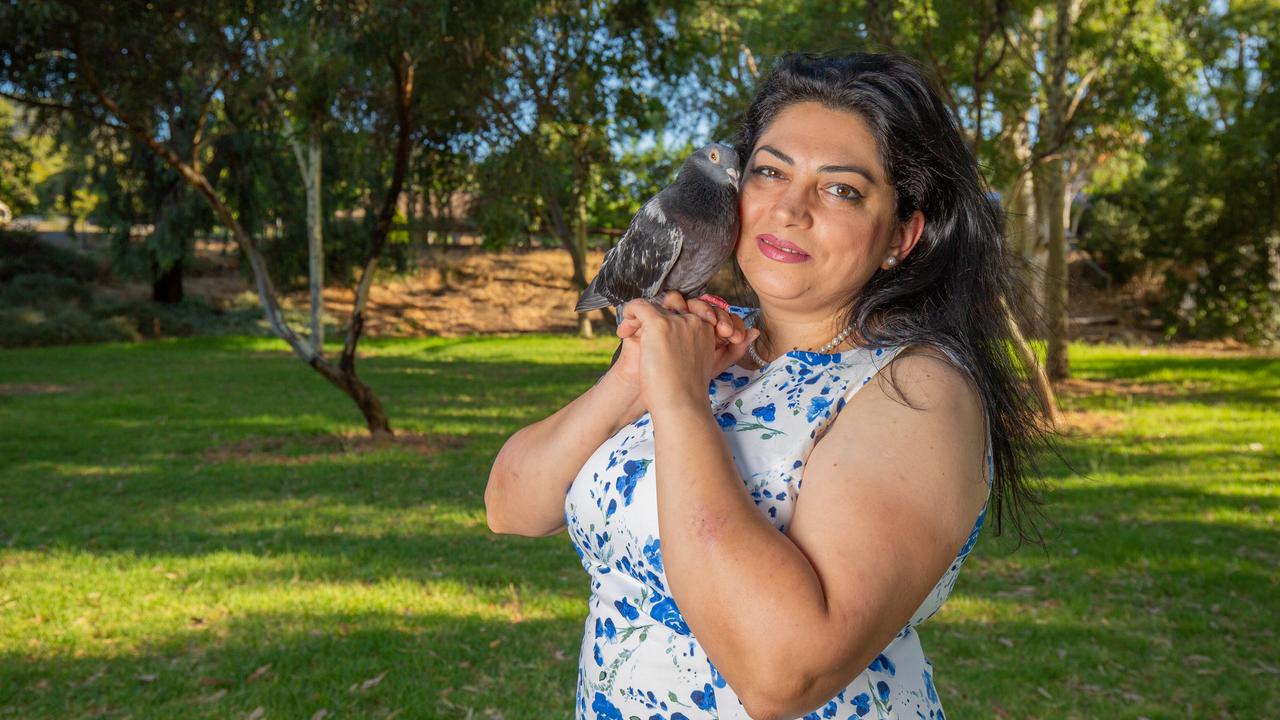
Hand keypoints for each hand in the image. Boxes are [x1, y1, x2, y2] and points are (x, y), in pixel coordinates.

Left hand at [615, 292, 758, 414]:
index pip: (688, 310)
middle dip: (653, 316)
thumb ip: (691, 347)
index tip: (656, 336)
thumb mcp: (696, 365)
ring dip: (638, 318)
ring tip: (628, 333)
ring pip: (653, 306)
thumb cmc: (685, 393)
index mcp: (706, 331)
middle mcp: (694, 322)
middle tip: (640, 332)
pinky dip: (628, 312)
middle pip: (670, 305)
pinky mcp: (659, 324)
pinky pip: (639, 306)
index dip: (670, 318)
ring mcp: (678, 322)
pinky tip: (623, 331)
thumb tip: (673, 343)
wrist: (680, 405)